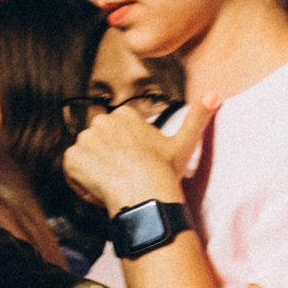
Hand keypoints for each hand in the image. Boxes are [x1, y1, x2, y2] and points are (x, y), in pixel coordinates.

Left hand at [63, 93, 217, 214]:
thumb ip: (198, 116)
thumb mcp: (184, 142)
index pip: (116, 136)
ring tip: (115, 186)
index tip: (136, 167)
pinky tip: (101, 191)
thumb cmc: (164, 170)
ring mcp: (85, 139)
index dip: (124, 155)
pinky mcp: (72, 158)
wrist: (146, 193)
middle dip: (108, 161)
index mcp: (124, 115)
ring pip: (86, 158)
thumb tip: (215, 94)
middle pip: (100, 145)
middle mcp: (101, 121)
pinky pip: (71, 171)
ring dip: (95, 173)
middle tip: (126, 178)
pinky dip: (81, 183)